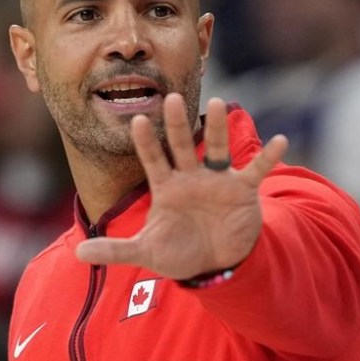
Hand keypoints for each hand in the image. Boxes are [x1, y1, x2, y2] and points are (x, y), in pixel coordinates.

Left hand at [75, 94, 287, 278]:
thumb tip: (79, 253)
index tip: (135, 120)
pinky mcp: (243, 189)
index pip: (153, 159)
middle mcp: (191, 176)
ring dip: (217, 128)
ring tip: (218, 104)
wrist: (216, 263)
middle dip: (176, 124)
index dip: (145, 142)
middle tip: (170, 98)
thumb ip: (116, 250)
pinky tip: (281, 141)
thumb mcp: (146, 252)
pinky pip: (257, 170)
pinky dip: (269, 157)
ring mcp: (218, 180)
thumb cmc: (180, 251)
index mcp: (167, 187)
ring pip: (216, 148)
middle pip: (182, 145)